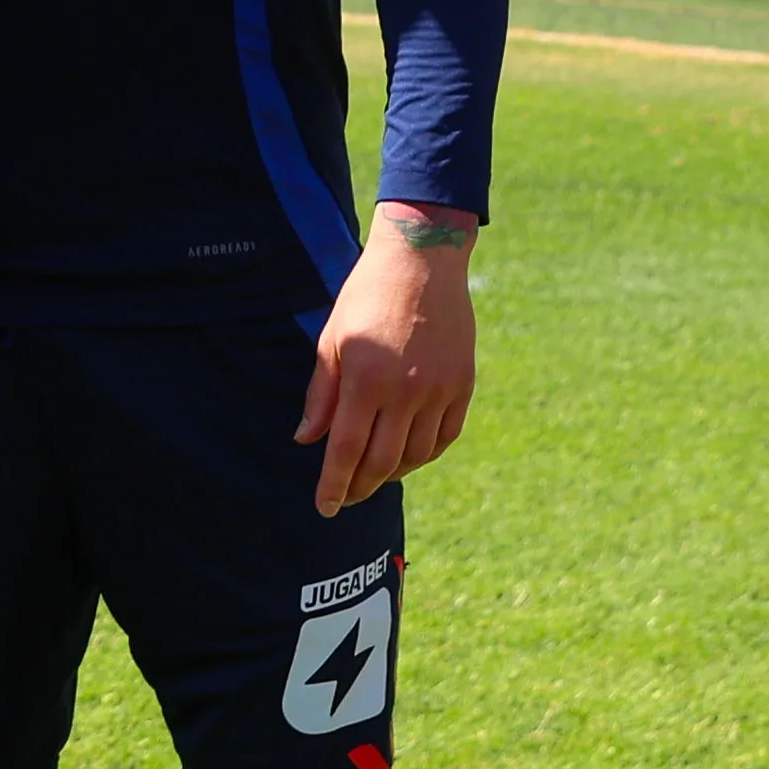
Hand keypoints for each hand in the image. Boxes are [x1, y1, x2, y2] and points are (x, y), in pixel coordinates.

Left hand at [296, 204, 478, 517]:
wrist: (423, 260)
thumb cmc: (366, 296)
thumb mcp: (332, 341)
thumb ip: (320, 395)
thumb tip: (306, 440)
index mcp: (365, 380)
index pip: (346, 451)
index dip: (334, 486)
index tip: (324, 508)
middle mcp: (405, 391)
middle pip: (382, 462)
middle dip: (360, 488)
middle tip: (346, 498)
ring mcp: (439, 389)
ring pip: (416, 455)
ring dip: (392, 473)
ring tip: (373, 476)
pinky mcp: (462, 384)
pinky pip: (445, 437)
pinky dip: (425, 454)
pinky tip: (408, 456)